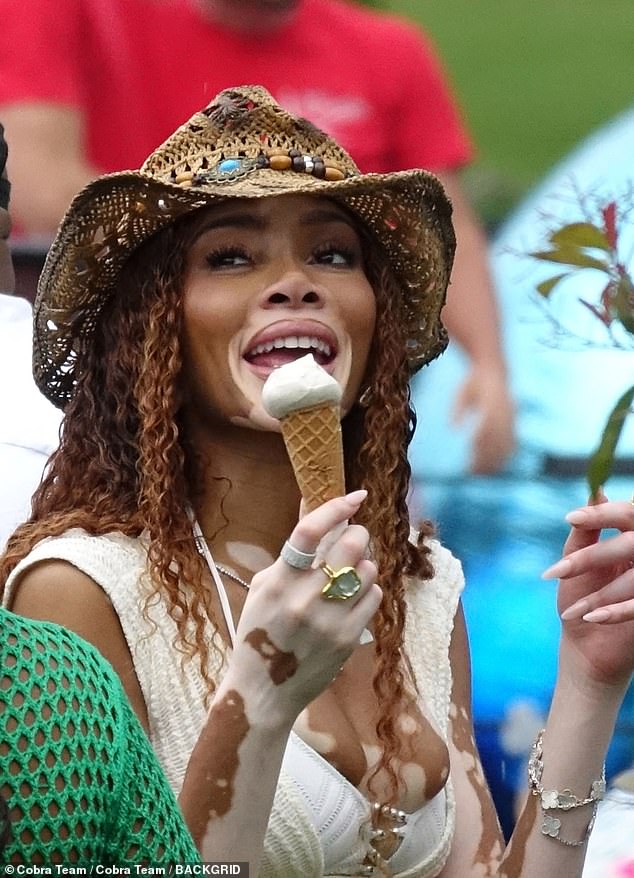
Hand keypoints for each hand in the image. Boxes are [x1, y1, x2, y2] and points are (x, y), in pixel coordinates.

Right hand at [228, 490, 380, 723]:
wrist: (264, 692)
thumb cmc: (259, 632)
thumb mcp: (264, 587)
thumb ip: (292, 551)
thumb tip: (310, 505)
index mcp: (278, 582)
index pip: (309, 531)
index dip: (335, 507)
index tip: (355, 497)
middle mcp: (304, 599)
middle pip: (351, 545)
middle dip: (357, 535)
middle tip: (353, 538)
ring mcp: (329, 620)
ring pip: (367, 570)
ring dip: (361, 566)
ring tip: (347, 577)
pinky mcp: (348, 639)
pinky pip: (374, 596)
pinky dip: (367, 591)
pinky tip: (350, 601)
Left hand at [451, 366, 514, 474]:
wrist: (494, 371)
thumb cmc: (472, 383)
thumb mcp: (461, 392)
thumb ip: (458, 409)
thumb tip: (454, 429)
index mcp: (491, 402)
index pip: (486, 427)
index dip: (479, 445)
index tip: (469, 456)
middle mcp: (504, 412)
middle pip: (497, 440)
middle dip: (485, 458)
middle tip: (472, 472)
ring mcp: (511, 417)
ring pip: (506, 444)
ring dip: (495, 460)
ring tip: (481, 473)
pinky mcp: (514, 422)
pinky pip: (513, 442)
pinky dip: (505, 456)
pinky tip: (496, 467)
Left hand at [542, 496, 633, 687]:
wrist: (586, 644)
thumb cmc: (580, 594)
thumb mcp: (578, 558)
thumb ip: (587, 529)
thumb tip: (596, 490)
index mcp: (631, 538)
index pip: (627, 515)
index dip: (602, 515)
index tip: (572, 518)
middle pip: (629, 544)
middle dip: (591, 558)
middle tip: (558, 571)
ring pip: (632, 580)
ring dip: (598, 596)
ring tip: (571, 610)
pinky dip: (614, 612)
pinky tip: (590, 618)